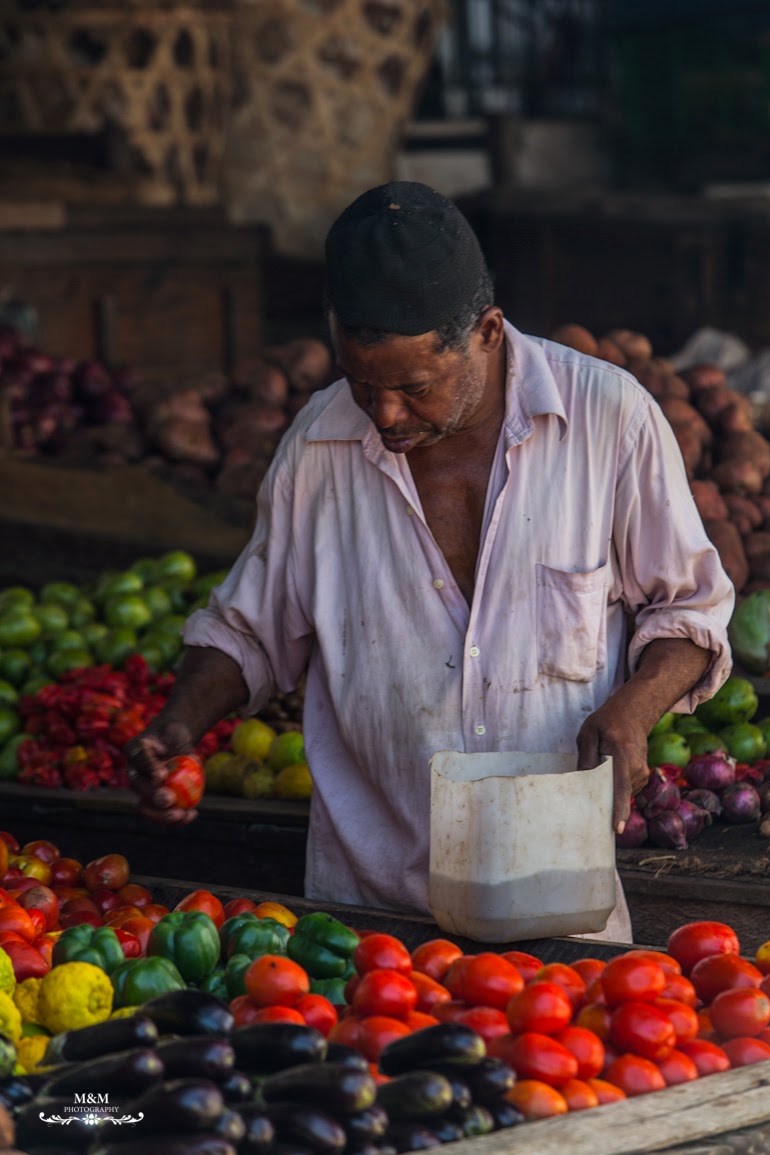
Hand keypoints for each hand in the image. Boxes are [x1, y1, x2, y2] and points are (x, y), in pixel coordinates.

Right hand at [124, 717, 198, 824]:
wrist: (171, 743)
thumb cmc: (174, 735)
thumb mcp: (179, 734)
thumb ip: (184, 748)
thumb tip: (192, 760)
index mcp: (135, 749)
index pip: (140, 759)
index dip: (150, 769)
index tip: (162, 777)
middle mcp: (133, 771)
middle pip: (138, 786)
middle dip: (153, 795)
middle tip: (170, 800)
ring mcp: (140, 788)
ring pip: (143, 806)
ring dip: (160, 815)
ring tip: (180, 815)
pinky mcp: (151, 801)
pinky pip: (159, 814)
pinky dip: (174, 819)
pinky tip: (191, 815)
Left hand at [576, 701, 650, 834]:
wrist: (632, 715)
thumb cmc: (606, 723)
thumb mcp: (589, 734)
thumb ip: (586, 758)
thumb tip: (583, 782)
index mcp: (622, 754)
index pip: (621, 787)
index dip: (618, 809)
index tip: (617, 829)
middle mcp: (637, 767)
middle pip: (618, 794)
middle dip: (603, 801)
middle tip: (587, 803)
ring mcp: (642, 773)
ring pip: (620, 793)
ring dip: (607, 791)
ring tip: (599, 769)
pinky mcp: (642, 777)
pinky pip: (624, 790)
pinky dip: (614, 788)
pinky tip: (607, 774)